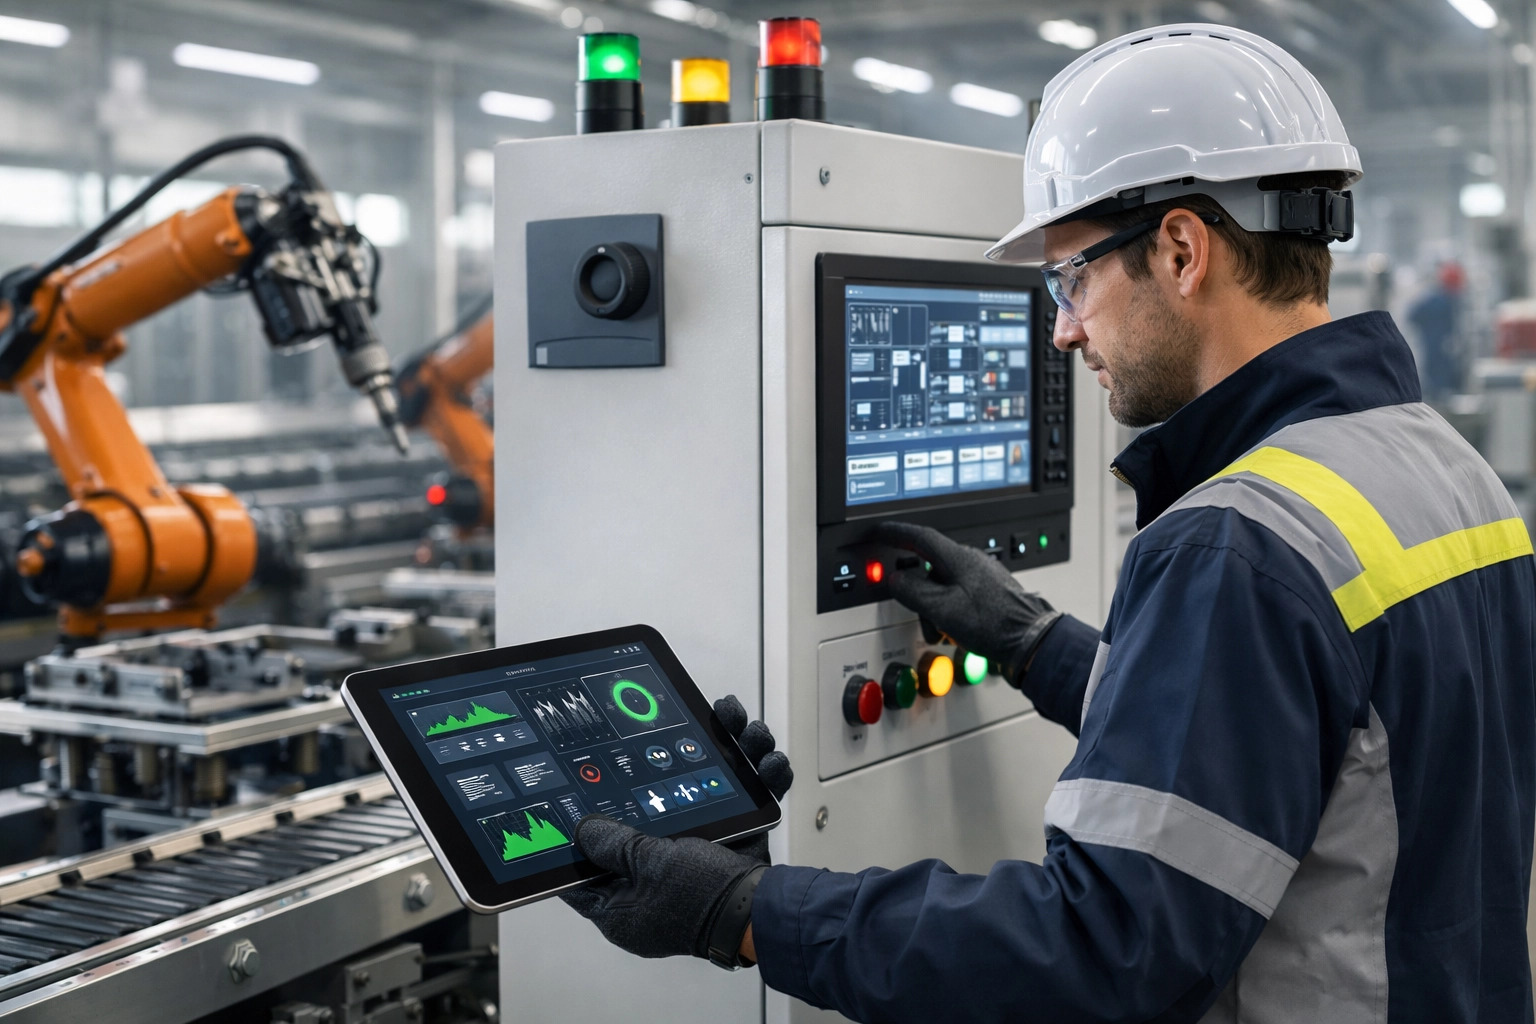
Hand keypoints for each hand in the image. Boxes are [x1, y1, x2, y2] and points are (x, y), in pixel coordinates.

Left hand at [560, 695, 789, 966]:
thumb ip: (614, 844)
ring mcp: (698, 856)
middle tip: (676, 725)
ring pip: (705, 792)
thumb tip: (582, 829)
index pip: (587, 862)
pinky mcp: (733, 845)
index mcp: (625, 897)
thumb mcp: (647, 865)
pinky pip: (744, 803)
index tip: (573, 787)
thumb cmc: (704, 903)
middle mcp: (658, 875)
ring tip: (741, 727)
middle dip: (671, 760)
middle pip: (654, 806)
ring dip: (731, 754)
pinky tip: (766, 759)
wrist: (765, 914)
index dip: (581, 826)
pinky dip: (759, 779)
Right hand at [874, 521, 1062, 686]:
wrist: (1030, 639)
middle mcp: (971, 560)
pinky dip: (947, 609)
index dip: (895, 533)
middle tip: (914, 609)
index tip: (879, 532)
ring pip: (942, 583)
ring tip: (940, 629)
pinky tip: (954, 629)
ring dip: (933, 606)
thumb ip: (912, 591)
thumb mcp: (941, 609)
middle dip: (917, 590)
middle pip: (929, 565)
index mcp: (958, 558)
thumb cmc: (993, 623)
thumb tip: (895, 580)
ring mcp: (982, 575)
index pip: (919, 536)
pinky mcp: (989, 590)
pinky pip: (957, 593)